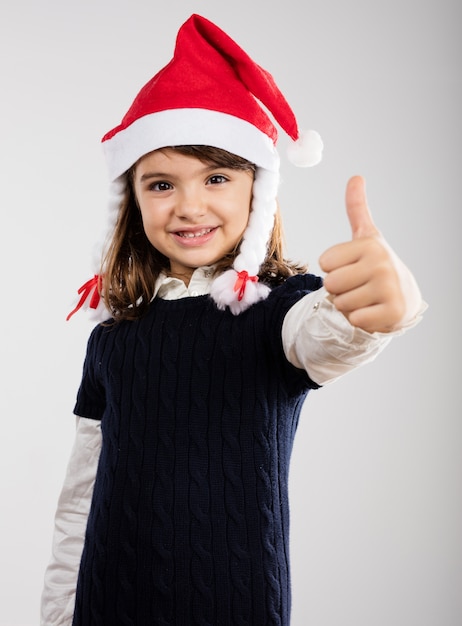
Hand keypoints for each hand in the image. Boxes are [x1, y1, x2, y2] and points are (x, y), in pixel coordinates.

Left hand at [319, 176, 420, 332]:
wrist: (404, 295)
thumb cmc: (376, 265)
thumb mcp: (366, 236)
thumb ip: (357, 209)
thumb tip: (356, 176)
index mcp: (370, 244)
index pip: (324, 263)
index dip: (333, 268)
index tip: (352, 266)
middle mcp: (382, 263)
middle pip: (330, 284)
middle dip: (338, 289)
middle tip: (358, 285)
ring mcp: (389, 288)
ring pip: (340, 303)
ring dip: (348, 305)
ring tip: (366, 297)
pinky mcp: (392, 313)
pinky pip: (354, 320)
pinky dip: (359, 319)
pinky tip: (373, 310)